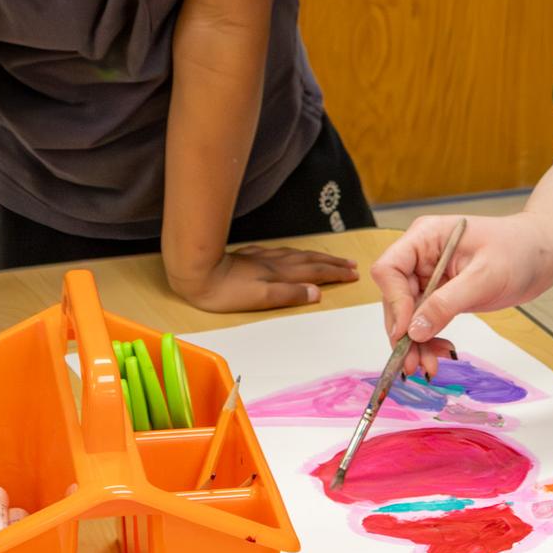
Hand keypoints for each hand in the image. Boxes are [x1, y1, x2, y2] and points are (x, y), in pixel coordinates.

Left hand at [169, 244, 358, 311]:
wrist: (199, 272)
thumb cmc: (227, 291)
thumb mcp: (261, 299)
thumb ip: (289, 295)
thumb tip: (317, 292)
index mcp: (281, 275)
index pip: (316, 273)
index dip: (335, 274)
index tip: (353, 274)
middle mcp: (277, 263)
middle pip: (311, 261)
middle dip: (332, 264)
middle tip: (351, 265)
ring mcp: (264, 258)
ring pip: (298, 255)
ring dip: (317, 258)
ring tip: (330, 259)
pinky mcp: (252, 256)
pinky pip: (284, 253)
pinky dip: (297, 254)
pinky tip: (293, 255)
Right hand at [372, 211, 552, 380]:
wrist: (543, 254)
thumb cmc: (519, 251)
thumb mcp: (484, 277)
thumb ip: (447, 303)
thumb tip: (413, 331)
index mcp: (426, 236)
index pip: (390, 268)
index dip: (394, 301)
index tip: (407, 331)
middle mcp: (421, 255)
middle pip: (394, 296)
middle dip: (403, 331)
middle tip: (414, 363)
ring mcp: (430, 275)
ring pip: (407, 313)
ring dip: (414, 341)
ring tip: (429, 366)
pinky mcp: (441, 292)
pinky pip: (424, 319)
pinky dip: (428, 338)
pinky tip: (440, 352)